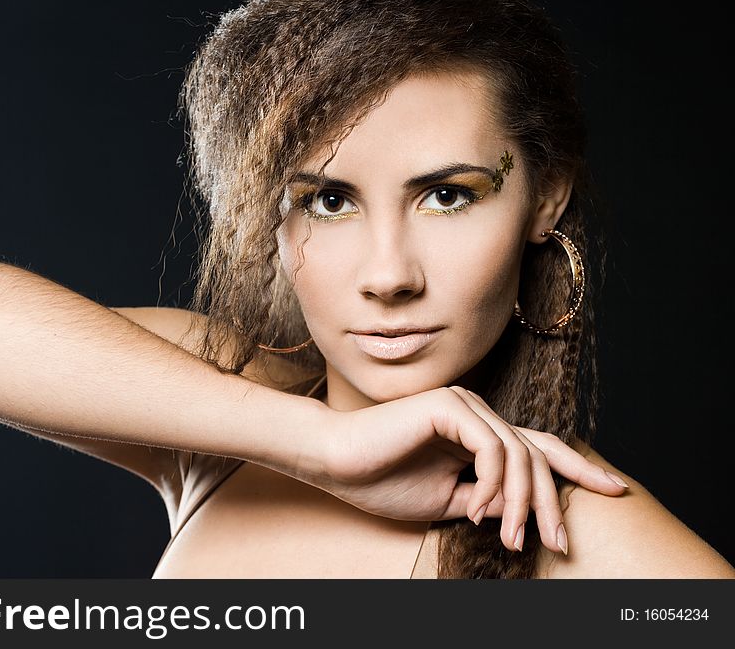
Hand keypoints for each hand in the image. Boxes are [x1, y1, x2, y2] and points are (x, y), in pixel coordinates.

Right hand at [309, 386, 627, 554]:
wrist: (335, 463)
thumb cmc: (381, 481)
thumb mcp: (446, 501)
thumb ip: (484, 500)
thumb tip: (519, 515)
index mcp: (476, 432)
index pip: (536, 448)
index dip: (577, 468)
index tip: (614, 490)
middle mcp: (476, 412)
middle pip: (536, 453)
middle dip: (552, 502)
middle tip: (559, 544)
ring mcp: (464, 406)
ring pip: (519, 454)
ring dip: (521, 503)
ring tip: (510, 537)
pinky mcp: (448, 407)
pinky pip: (492, 448)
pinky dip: (494, 484)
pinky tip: (480, 508)